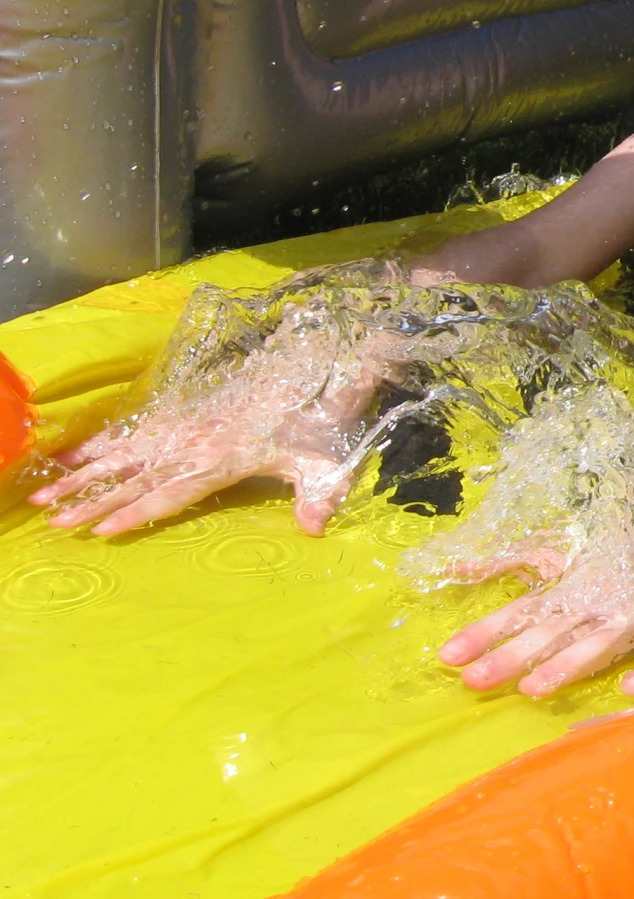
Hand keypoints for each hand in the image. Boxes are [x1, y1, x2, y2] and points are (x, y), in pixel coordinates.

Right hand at [29, 328, 380, 536]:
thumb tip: (314, 530)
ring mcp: (185, 426)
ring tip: (45, 491)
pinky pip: (134, 430)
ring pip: (125, 453)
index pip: (173, 492)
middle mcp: (196, 442)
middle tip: (53, 519)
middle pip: (136, 475)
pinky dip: (100, 442)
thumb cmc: (319, 421)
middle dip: (92, 498)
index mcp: (223, 458)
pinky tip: (71, 453)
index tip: (101, 529)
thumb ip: (318, 496)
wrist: (317, 367)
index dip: (138, 512)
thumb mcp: (324, 461)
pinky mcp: (183, 413)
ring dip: (84, 473)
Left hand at [438, 462, 633, 696]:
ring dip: (570, 664)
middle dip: (513, 653)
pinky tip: (632, 686)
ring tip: (533, 690)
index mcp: (592, 578)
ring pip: (605, 640)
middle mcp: (614, 592)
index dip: (489, 629)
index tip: (445, 657)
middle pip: (557, 628)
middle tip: (470, 681)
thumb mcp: (604, 548)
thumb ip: (547, 562)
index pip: (530, 607)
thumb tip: (476, 566)